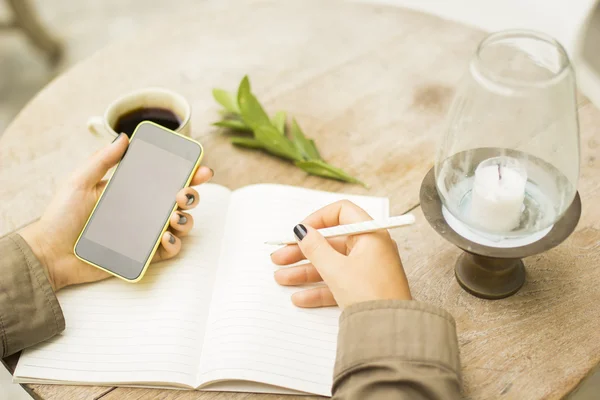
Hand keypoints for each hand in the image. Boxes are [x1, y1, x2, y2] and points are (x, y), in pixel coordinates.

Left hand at [19, 133, 213, 290]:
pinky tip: (165, 238)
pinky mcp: (143, 255)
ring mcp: (145, 233)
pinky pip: (169, 250)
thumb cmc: (60, 217)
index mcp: (132, 191)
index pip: (165, 180)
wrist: (49, 252)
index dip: (187, 174)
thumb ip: (102, 159)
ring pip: (181, 225)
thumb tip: (123, 137)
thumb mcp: (79, 181)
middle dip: (192, 196)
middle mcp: (143, 211)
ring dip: (186, 220)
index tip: (200, 169)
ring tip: (173, 218)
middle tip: (183, 195)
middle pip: (180, 202)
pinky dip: (174, 244)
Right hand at [271, 200, 410, 308]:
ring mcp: (367, 270)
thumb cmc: (370, 294)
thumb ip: (315, 248)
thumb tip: (302, 231)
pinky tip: (300, 297)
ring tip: (282, 278)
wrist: (388, 331)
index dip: (318, 219)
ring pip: (331, 264)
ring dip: (305, 271)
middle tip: (280, 257)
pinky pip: (337, 283)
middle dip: (303, 250)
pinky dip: (318, 289)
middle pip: (331, 242)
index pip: (342, 213)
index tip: (300, 232)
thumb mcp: (336, 269)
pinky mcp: (363, 290)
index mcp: (371, 234)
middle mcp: (371, 249)